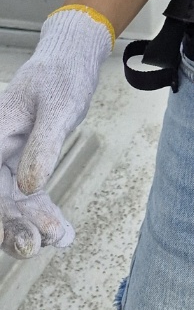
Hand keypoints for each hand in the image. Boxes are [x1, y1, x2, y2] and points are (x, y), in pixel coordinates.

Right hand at [0, 8, 111, 257]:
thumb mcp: (58, 105)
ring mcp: (8, 164)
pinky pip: (30, 200)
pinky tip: (63, 234)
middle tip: (35, 245)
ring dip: (31, 225)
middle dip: (12, 227)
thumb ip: (44, 144)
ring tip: (58, 238)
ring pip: (12, 205)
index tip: (0, 235)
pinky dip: (44, 216)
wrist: (70, 63)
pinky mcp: (24, 169)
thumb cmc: (60, 76)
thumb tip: (30, 186)